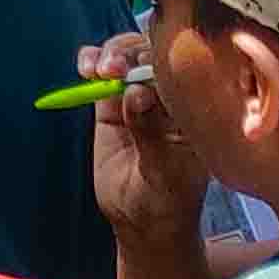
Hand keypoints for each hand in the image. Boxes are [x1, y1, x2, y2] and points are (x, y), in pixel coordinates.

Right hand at [83, 27, 205, 243]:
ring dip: (108, 55)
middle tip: (112, 69)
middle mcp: (169, 99)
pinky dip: (91, 63)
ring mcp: (139, 99)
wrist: (143, 223)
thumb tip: (135, 93)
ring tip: (96, 70)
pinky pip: (101, 74)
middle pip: (150, 56)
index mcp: (193, 112)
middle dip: (129, 55)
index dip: (157, 62)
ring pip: (125, 58)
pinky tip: (85, 69)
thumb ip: (149, 133)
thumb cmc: (166, 202)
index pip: (179, 72)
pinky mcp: (111, 105)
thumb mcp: (162, 173)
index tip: (137, 70)